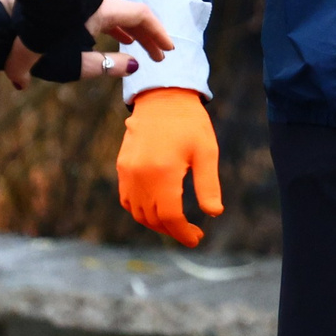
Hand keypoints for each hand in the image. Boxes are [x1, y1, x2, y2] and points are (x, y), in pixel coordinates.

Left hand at [0, 0, 174, 89]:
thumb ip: (104, 67)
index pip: (141, 15)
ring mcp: (74, 2)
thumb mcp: (72, 63)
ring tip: (131, 47)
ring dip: (122, 31)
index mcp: (99, 11)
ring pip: (107, 14)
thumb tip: (134, 66)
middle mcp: (90, 1)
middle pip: (128, 14)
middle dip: (145, 36)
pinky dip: (101, 27)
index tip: (169, 50)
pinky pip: (90, 14)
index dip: (158, 32)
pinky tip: (96, 39)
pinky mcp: (58, 6)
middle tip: (156, 55)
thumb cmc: (35, 41)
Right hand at [116, 88, 223, 246]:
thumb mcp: (206, 151)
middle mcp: (140, 175)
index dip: (183, 233)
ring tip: (176, 223)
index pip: (170, 217)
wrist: (163, 96)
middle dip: (172, 231)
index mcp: (163, 172)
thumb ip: (208, 185)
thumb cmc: (189, 123)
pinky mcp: (122, 166)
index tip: (197, 238)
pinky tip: (156, 209)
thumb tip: (214, 213)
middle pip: (153, 219)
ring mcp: (128, 172)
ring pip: (137, 213)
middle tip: (192, 232)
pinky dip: (139, 211)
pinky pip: (126, 199)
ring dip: (155, 224)